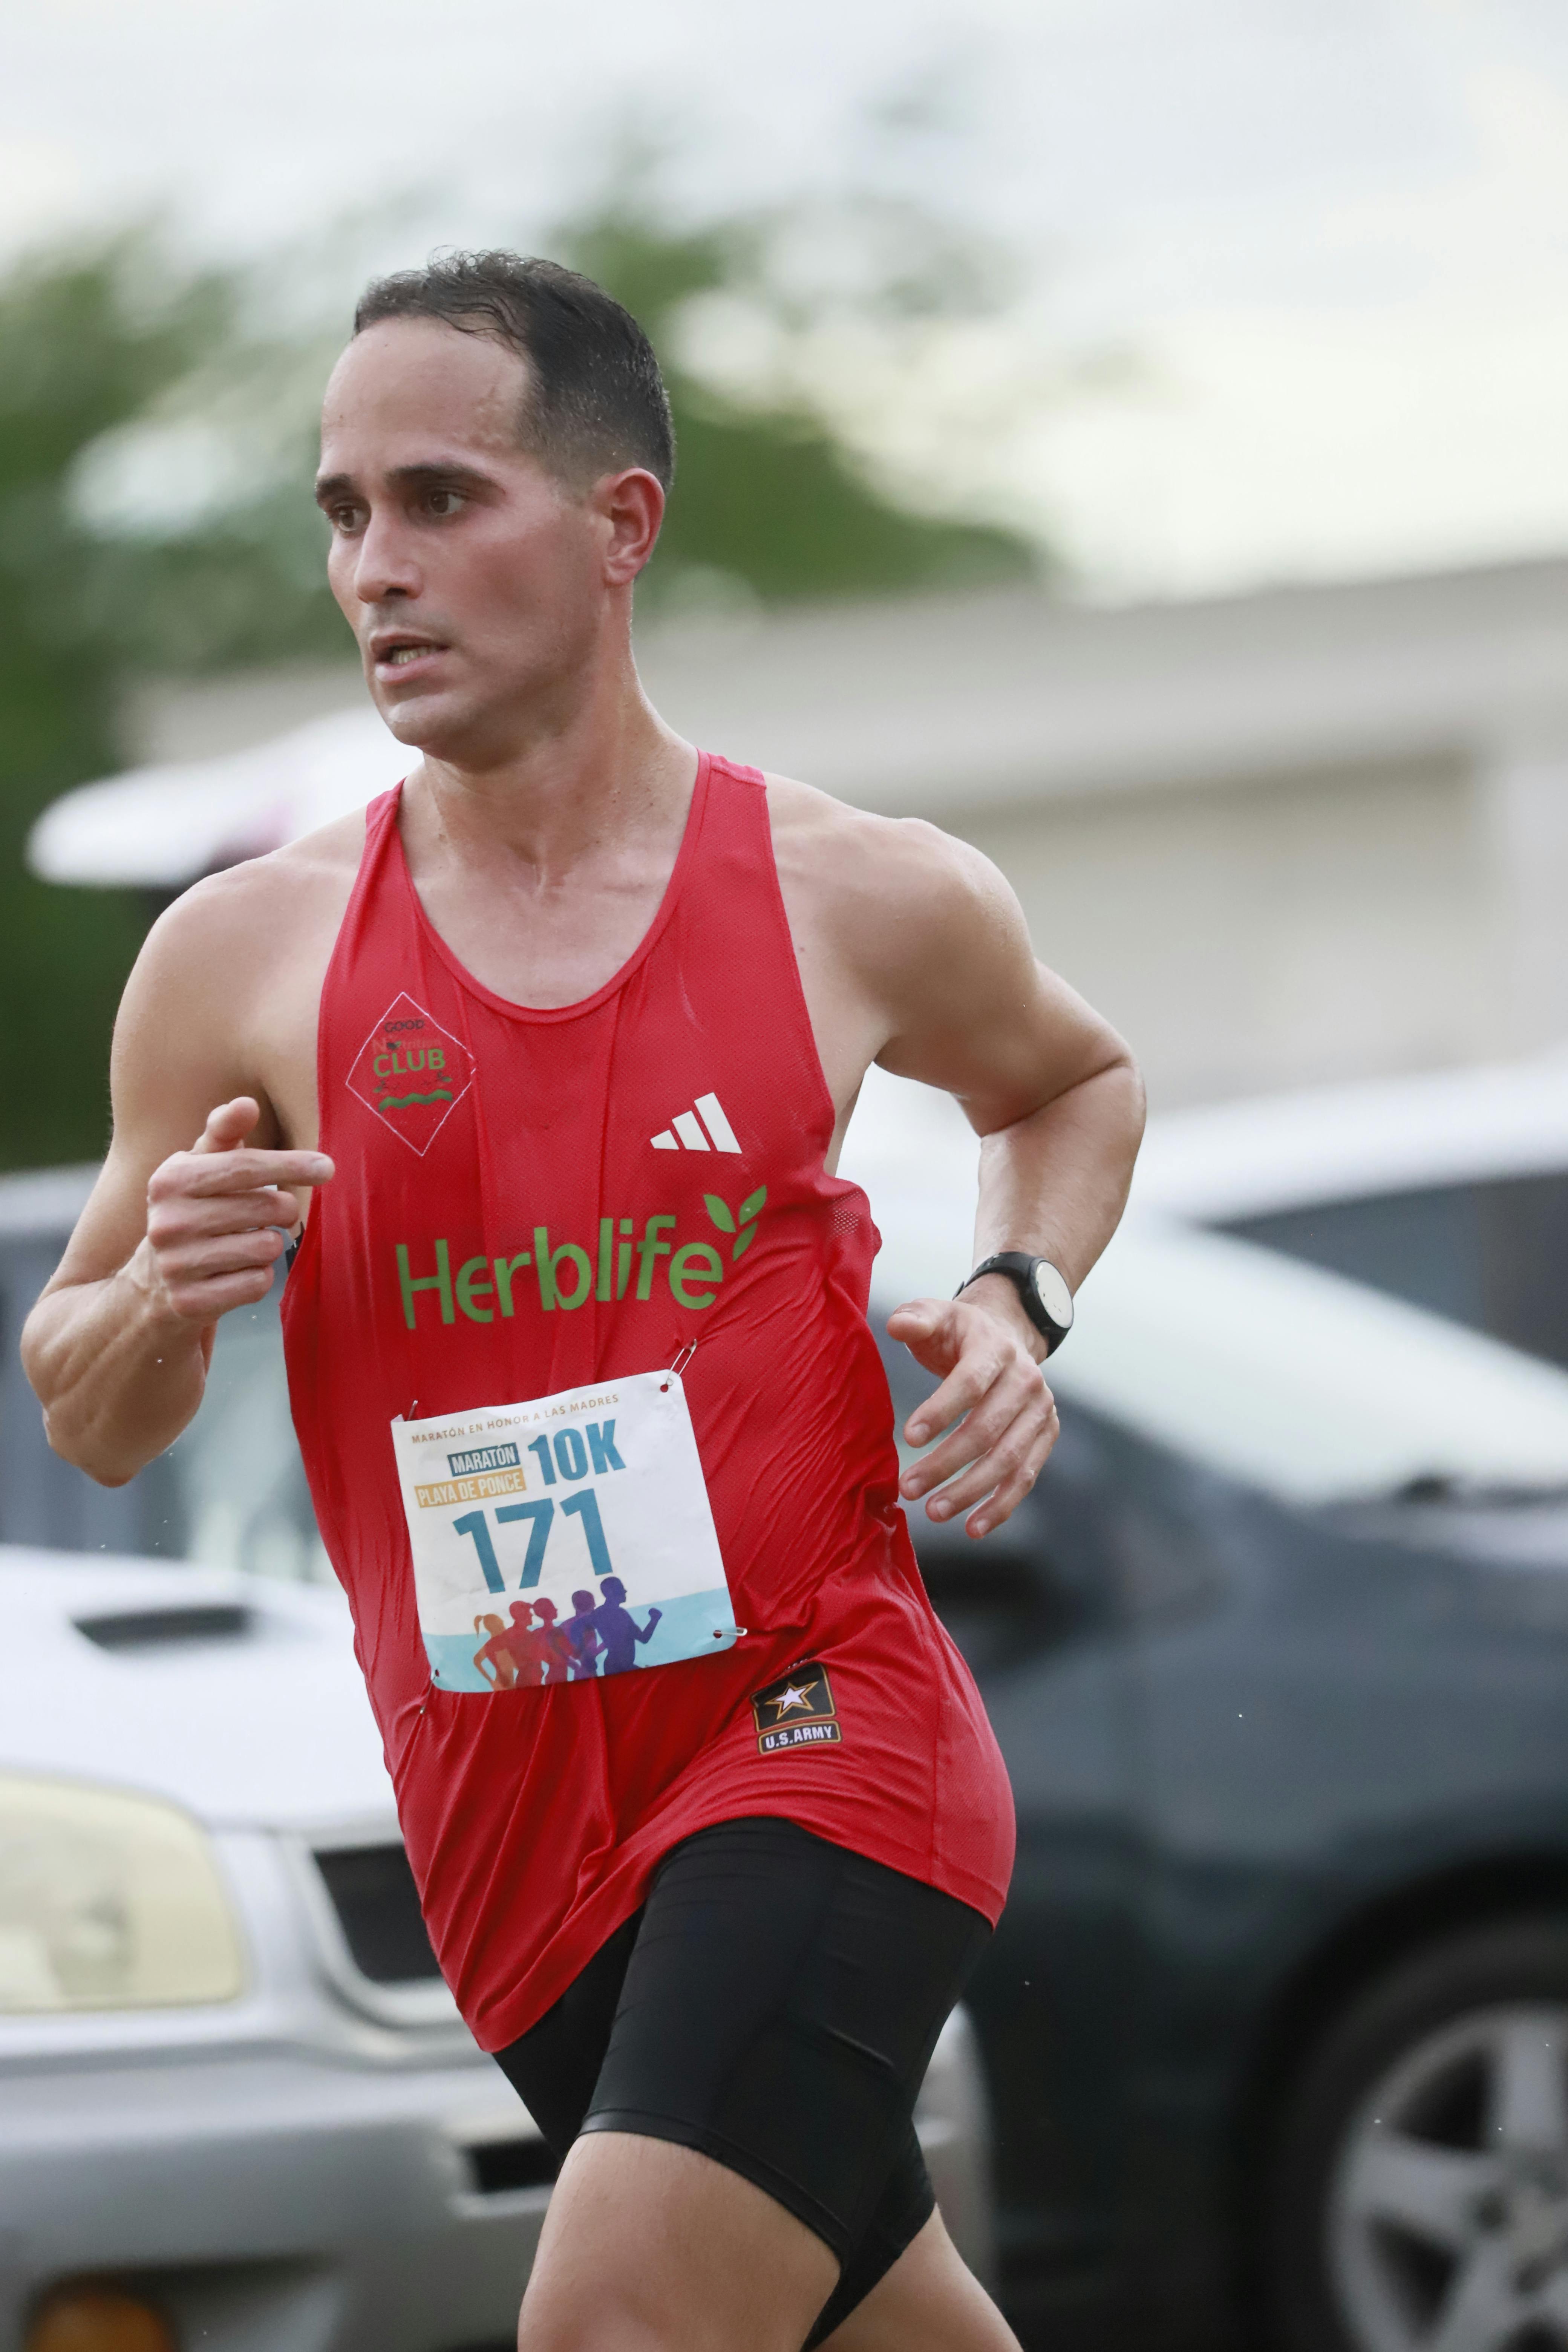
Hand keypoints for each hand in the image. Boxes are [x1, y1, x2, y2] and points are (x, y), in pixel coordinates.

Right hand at [140, 1098, 333, 1324]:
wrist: (149, 1288)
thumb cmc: (189, 1215)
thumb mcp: (196, 1170)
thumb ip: (222, 1135)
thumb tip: (246, 1103)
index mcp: (170, 1180)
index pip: (245, 1166)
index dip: (291, 1164)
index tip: (327, 1167)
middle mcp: (168, 1221)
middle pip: (266, 1208)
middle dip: (284, 1210)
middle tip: (278, 1213)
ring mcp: (176, 1265)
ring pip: (267, 1248)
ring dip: (269, 1246)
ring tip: (245, 1244)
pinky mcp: (190, 1303)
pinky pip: (257, 1284)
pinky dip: (258, 1278)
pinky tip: (236, 1273)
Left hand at [887, 1279, 1059, 1538]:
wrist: (1004, 1337)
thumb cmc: (958, 1333)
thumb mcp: (936, 1314)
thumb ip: (916, 1318)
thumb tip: (897, 1324)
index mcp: (996, 1348)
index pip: (971, 1383)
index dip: (941, 1411)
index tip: (908, 1439)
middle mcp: (1027, 1380)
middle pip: (988, 1429)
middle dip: (947, 1463)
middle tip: (908, 1488)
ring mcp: (1041, 1411)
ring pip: (1009, 1459)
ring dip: (971, 1491)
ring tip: (933, 1512)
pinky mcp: (1046, 1435)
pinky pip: (1026, 1476)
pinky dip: (1001, 1506)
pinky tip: (972, 1527)